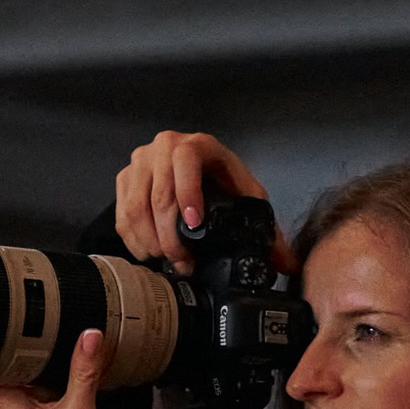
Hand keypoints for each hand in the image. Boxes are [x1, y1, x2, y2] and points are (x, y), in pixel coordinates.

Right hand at [112, 131, 292, 274]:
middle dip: (171, 237)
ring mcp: (141, 162)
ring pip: (136, 208)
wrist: (200, 171)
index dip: (187, 193)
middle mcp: (165, 147)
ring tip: (168, 261)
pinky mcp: (125, 180)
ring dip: (151, 242)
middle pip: (158, 194)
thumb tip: (286, 263)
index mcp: (199, 145)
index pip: (186, 160)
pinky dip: (134, 241)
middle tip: (184, 262)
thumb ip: (268, 230)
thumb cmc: (223, 183)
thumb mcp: (247, 199)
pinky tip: (150, 254)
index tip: (194, 225)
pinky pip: (122, 215)